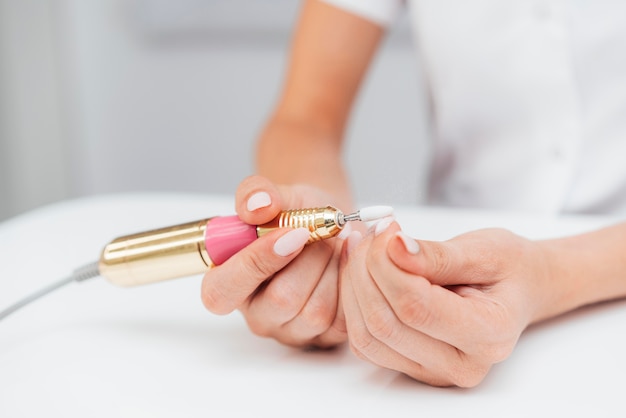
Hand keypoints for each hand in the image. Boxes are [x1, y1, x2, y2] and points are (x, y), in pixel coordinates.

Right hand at [201, 175, 348, 347]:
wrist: (326, 226)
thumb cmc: (292, 216)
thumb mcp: (272, 195)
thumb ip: (255, 194)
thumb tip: (258, 205)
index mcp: (225, 283)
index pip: (222, 292)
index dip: (257, 262)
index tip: (292, 232)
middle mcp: (256, 314)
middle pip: (281, 301)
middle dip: (310, 258)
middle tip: (320, 231)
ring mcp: (290, 330)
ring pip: (316, 312)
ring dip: (332, 268)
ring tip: (334, 243)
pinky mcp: (324, 337)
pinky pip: (343, 319)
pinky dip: (350, 282)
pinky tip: (347, 258)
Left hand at [340, 220, 549, 386]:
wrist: (518, 288)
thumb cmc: (508, 268)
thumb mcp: (483, 250)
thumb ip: (436, 255)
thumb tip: (393, 248)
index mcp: (489, 334)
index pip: (416, 307)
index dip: (387, 265)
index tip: (386, 230)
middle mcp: (460, 364)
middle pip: (385, 324)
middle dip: (365, 271)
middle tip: (370, 234)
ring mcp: (432, 371)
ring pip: (367, 336)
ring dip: (353, 286)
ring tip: (362, 247)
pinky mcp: (409, 365)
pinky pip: (364, 341)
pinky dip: (353, 302)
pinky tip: (359, 269)